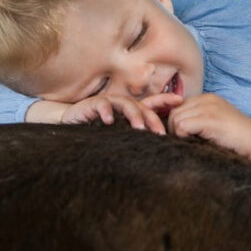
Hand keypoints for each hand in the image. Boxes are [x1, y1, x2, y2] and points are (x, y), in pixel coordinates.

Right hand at [62, 93, 183, 134]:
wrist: (70, 127)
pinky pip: (101, 105)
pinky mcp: (91, 105)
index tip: (181, 100)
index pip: (150, 103)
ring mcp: (107, 103)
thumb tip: (157, 150)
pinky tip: (109, 121)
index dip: (165, 100)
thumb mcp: (119, 137)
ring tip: (139, 128)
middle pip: (141, 106)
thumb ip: (135, 139)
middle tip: (161, 133)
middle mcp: (120, 105)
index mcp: (129, 111)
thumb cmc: (96, 133)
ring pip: (125, 104)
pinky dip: (106, 112)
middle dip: (152, 118)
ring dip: (133, 115)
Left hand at [166, 94, 250, 157]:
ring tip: (190, 143)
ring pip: (176, 119)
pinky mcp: (209, 119)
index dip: (176, 123)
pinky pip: (183, 126)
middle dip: (174, 129)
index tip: (183, 137)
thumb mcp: (215, 121)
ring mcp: (208, 108)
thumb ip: (198, 119)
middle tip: (184, 142)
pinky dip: (183, 137)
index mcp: (207, 98)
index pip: (178, 106)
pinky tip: (195, 143)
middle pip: (174, 112)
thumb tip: (175, 128)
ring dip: (178, 134)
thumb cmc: (235, 137)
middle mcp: (206, 99)